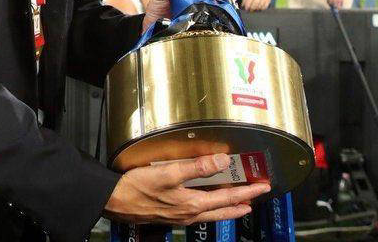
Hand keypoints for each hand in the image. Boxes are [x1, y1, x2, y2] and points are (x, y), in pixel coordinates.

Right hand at [103, 153, 270, 225]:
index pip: (228, 197)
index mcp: (192, 204)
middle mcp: (189, 214)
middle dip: (242, 203)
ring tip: (239, 203)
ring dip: (228, 207)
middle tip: (257, 197)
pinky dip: (211, 206)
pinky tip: (207, 202)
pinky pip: (199, 211)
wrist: (114, 201)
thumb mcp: (168, 174)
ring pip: (212, 212)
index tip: (263, 186)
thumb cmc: (137, 188)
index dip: (247, 192)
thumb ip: (197, 167)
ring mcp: (180, 216)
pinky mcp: (170, 214)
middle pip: (223, 210)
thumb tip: (222, 161)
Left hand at [241, 0, 271, 10]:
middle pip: (255, 4)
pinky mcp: (268, 1)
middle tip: (250, 10)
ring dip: (257, 9)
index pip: (249, 0)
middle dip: (252, 8)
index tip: (246, 8)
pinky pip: (264, 7)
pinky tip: (260, 8)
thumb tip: (242, 5)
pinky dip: (262, 8)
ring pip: (260, 6)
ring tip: (255, 8)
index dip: (247, 5)